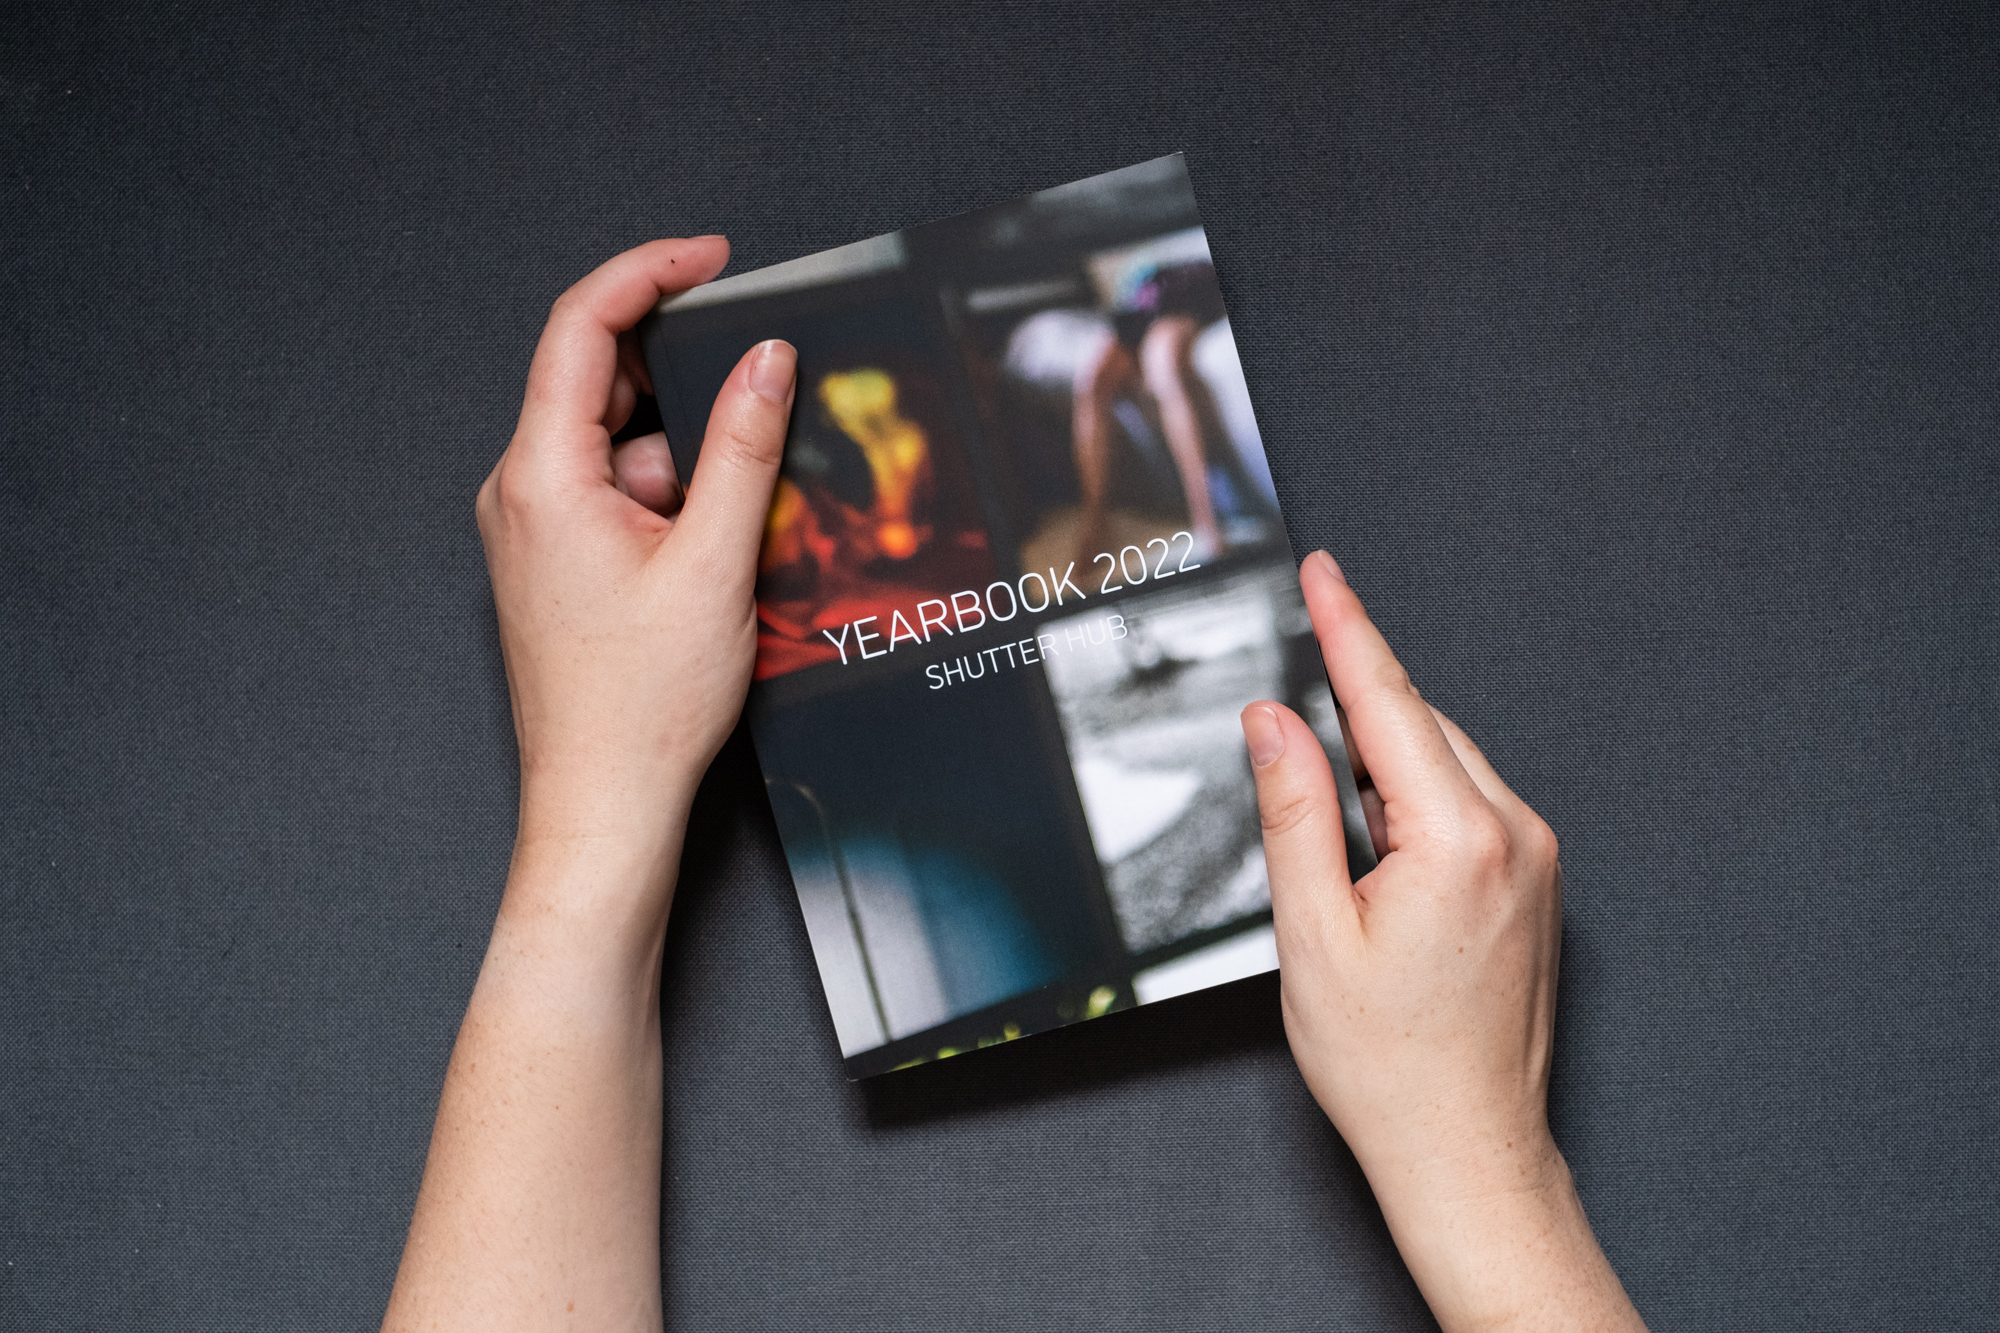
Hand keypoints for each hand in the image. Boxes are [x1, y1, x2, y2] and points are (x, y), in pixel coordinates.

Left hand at [475, 237, 795, 894]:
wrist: (605, 803)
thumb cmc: (642, 705)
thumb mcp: (716, 561)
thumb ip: (744, 448)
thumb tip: (767, 360)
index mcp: (542, 477)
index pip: (582, 328)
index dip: (649, 273)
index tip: (711, 257)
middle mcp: (523, 491)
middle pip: (602, 382)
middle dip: (685, 377)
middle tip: (761, 383)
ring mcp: (537, 527)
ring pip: (621, 443)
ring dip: (687, 455)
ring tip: (741, 518)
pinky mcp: (559, 559)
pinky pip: (618, 493)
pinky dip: (673, 497)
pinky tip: (719, 545)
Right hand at [1241, 550, 1643, 1331]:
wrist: (1467, 1149)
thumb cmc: (1389, 1064)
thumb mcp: (1310, 932)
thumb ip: (1293, 809)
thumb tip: (1272, 719)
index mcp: (1458, 840)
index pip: (1389, 703)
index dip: (1347, 628)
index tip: (1324, 572)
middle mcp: (1514, 836)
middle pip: (1420, 728)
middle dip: (1356, 705)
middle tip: (1291, 707)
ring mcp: (1535, 860)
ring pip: (1444, 766)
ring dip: (1384, 766)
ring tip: (1337, 849)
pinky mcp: (1536, 884)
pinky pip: (1467, 807)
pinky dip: (1415, 804)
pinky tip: (1378, 857)